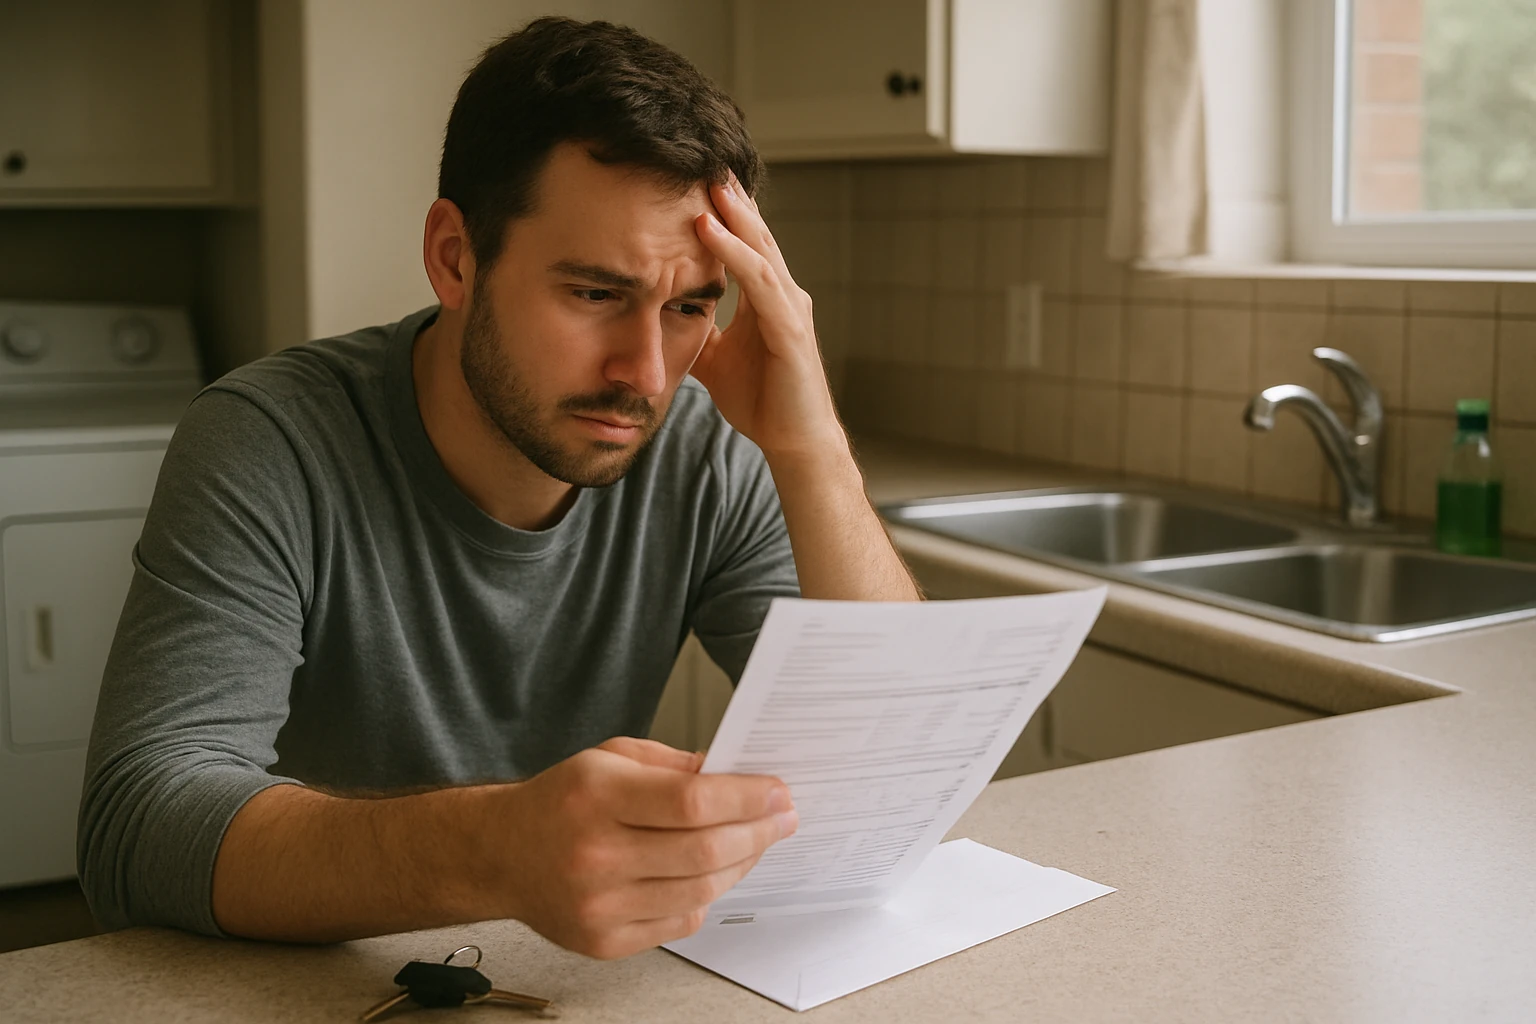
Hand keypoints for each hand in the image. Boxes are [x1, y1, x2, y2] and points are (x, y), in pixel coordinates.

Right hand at [493, 736, 795, 958]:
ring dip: (741, 865)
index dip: (747, 798)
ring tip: (754, 843)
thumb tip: (734, 777)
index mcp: (596, 796)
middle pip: (704, 851)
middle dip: (758, 832)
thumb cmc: (559, 802)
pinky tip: (710, 875)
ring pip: (700, 891)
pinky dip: (705, 897)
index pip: (692, 802)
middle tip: (783, 818)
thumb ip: (672, 765)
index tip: (777, 793)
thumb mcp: (609, 757)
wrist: (501, 854)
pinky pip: (679, 921)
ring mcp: (599, 905)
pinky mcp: (603, 940)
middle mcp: (595, 853)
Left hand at [691, 174, 846, 460]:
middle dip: (730, 196)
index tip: (693, 178)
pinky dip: (732, 253)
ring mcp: (790, 309)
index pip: (744, 243)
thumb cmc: (763, 402)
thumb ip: (698, 333)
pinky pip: (758, 281)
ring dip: (731, 213)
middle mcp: (783, 295)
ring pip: (759, 248)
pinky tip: (707, 230)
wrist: (795, 443)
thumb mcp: (717, 360)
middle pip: (755, 234)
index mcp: (767, 299)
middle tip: (702, 156)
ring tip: (705, 180)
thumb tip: (660, 319)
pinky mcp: (790, 329)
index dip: (723, 211)